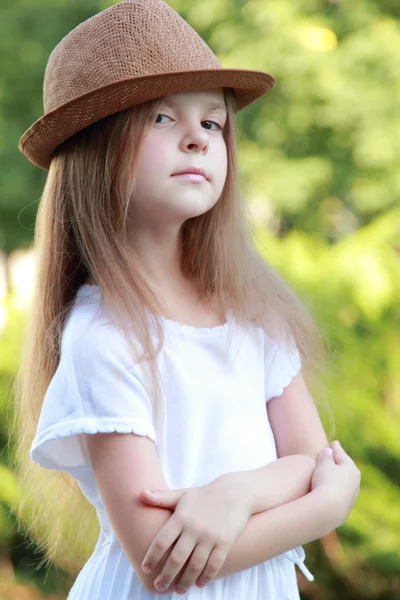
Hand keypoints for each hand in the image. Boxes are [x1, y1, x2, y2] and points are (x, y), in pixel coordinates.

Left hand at [139, 474, 250, 593]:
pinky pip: (214, 565)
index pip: (161, 541)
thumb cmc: (204, 495)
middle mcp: (194, 528)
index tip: (146, 569)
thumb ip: (161, 497)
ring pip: (194, 566)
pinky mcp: (225, 542)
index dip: (152, 557)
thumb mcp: (182, 494)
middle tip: (159, 586)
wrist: (235, 492)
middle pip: (176, 558)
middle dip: (166, 576)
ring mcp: (210, 536)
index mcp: (181, 517)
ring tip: (178, 590)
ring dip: (185, 581)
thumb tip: (140, 494)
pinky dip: (206, 577)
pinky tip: (199, 584)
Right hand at [311, 440, 360, 527]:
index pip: (342, 455)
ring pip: (344, 481)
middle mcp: (355, 481)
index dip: (336, 448)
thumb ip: (326, 456)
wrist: (328, 509)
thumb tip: (328, 451)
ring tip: (329, 472)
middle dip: (339, 461)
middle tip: (333, 454)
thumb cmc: (325, 481)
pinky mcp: (346, 507)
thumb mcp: (324, 464)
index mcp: (351, 468)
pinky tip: (330, 489)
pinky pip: (340, 493)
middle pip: (345, 468)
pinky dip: (335, 487)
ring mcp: (351, 495)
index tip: (334, 443)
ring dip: (337, 476)